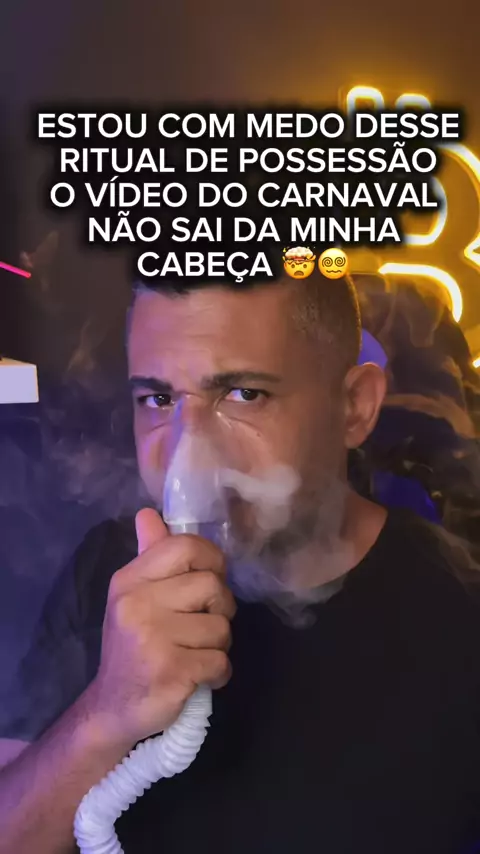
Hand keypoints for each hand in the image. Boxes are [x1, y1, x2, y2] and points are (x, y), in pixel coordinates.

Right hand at [87, 509, 235, 746]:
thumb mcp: (133, 596)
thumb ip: (149, 554)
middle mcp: (138, 604)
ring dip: (219, 645)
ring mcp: (153, 639)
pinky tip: (200, 677)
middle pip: (213, 586)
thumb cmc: (131, 646)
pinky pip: (220, 662)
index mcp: (130, 580)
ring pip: (221, 627)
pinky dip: (218, 673)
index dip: (212, 559)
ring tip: (196, 653)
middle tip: (203, 626)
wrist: (112, 707)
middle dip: (220, 608)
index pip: (185, 546)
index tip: (210, 580)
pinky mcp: (172, 673)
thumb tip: (149, 513)